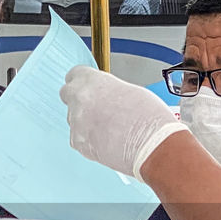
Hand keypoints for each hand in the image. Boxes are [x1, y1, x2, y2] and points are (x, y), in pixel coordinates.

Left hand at [59, 65, 186, 179]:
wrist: (151, 144)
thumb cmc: (147, 117)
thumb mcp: (129, 90)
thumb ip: (109, 90)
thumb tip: (104, 95)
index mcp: (91, 81)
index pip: (74, 75)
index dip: (82, 81)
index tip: (87, 85)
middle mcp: (79, 100)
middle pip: (69, 95)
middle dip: (79, 100)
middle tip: (97, 108)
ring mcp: (76, 122)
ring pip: (74, 119)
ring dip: (86, 121)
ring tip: (109, 128)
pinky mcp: (78, 143)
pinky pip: (78, 138)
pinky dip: (89, 139)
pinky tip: (107, 140)